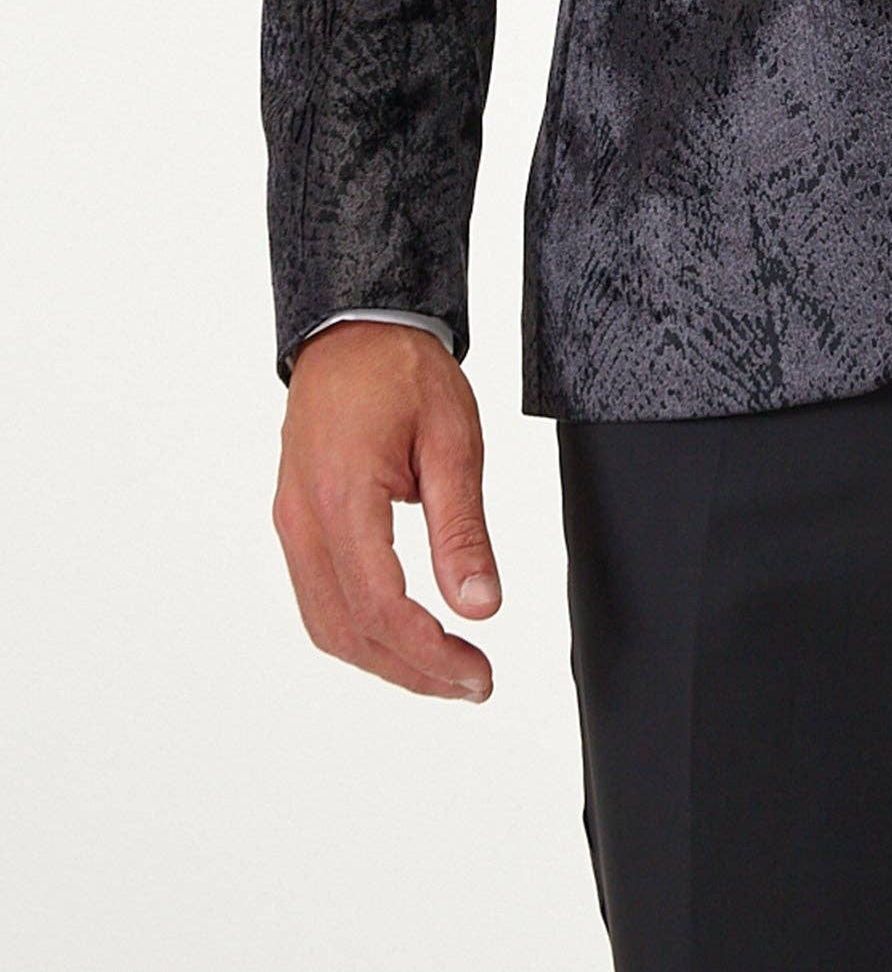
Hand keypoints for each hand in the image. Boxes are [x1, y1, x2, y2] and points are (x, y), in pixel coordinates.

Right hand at [273, 319, 500, 700]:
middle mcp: (304, 519)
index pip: (381, 605)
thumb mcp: (453, 440)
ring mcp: (292, 522)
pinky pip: (318, 597)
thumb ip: (463, 529)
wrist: (352, 328)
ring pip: (326, 624)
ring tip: (446, 670)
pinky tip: (404, 635)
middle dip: (412, 671)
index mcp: (342, 496)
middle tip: (472, 682)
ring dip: (384, 659)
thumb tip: (480, 606)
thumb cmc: (401, 371)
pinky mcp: (295, 521)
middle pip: (347, 630)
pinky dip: (360, 630)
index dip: (430, 653)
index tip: (478, 673)